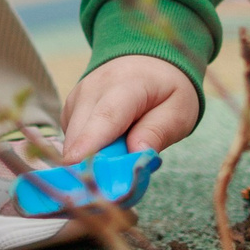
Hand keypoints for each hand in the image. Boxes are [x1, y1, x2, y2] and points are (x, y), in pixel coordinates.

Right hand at [63, 54, 201, 159]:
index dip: (89, 145)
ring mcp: (78, 96)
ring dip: (88, 157)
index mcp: (126, 85)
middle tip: (111, 188)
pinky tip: (107, 145)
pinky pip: (71, 136)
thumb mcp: (178, 111)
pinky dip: (86, 149)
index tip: (75, 168)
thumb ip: (158, 131)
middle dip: (89, 164)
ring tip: (117, 160)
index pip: (105, 118)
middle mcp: (93, 88)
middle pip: (81, 133)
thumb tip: (135, 154)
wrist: (148, 61)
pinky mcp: (70, 107)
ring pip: (72, 138)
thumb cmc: (167, 89)